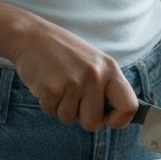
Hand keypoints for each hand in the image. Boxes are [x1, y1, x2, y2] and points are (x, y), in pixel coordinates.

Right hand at [9, 17, 139, 132]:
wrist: (31, 36)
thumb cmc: (63, 51)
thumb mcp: (93, 61)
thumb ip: (105, 85)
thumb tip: (115, 117)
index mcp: (109, 69)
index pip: (129, 106)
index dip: (120, 121)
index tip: (109, 121)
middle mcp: (95, 77)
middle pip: (94, 123)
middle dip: (81, 118)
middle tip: (72, 98)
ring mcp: (74, 83)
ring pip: (69, 119)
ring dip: (61, 108)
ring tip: (57, 83)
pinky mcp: (52, 89)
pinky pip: (51, 113)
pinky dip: (47, 103)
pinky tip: (46, 83)